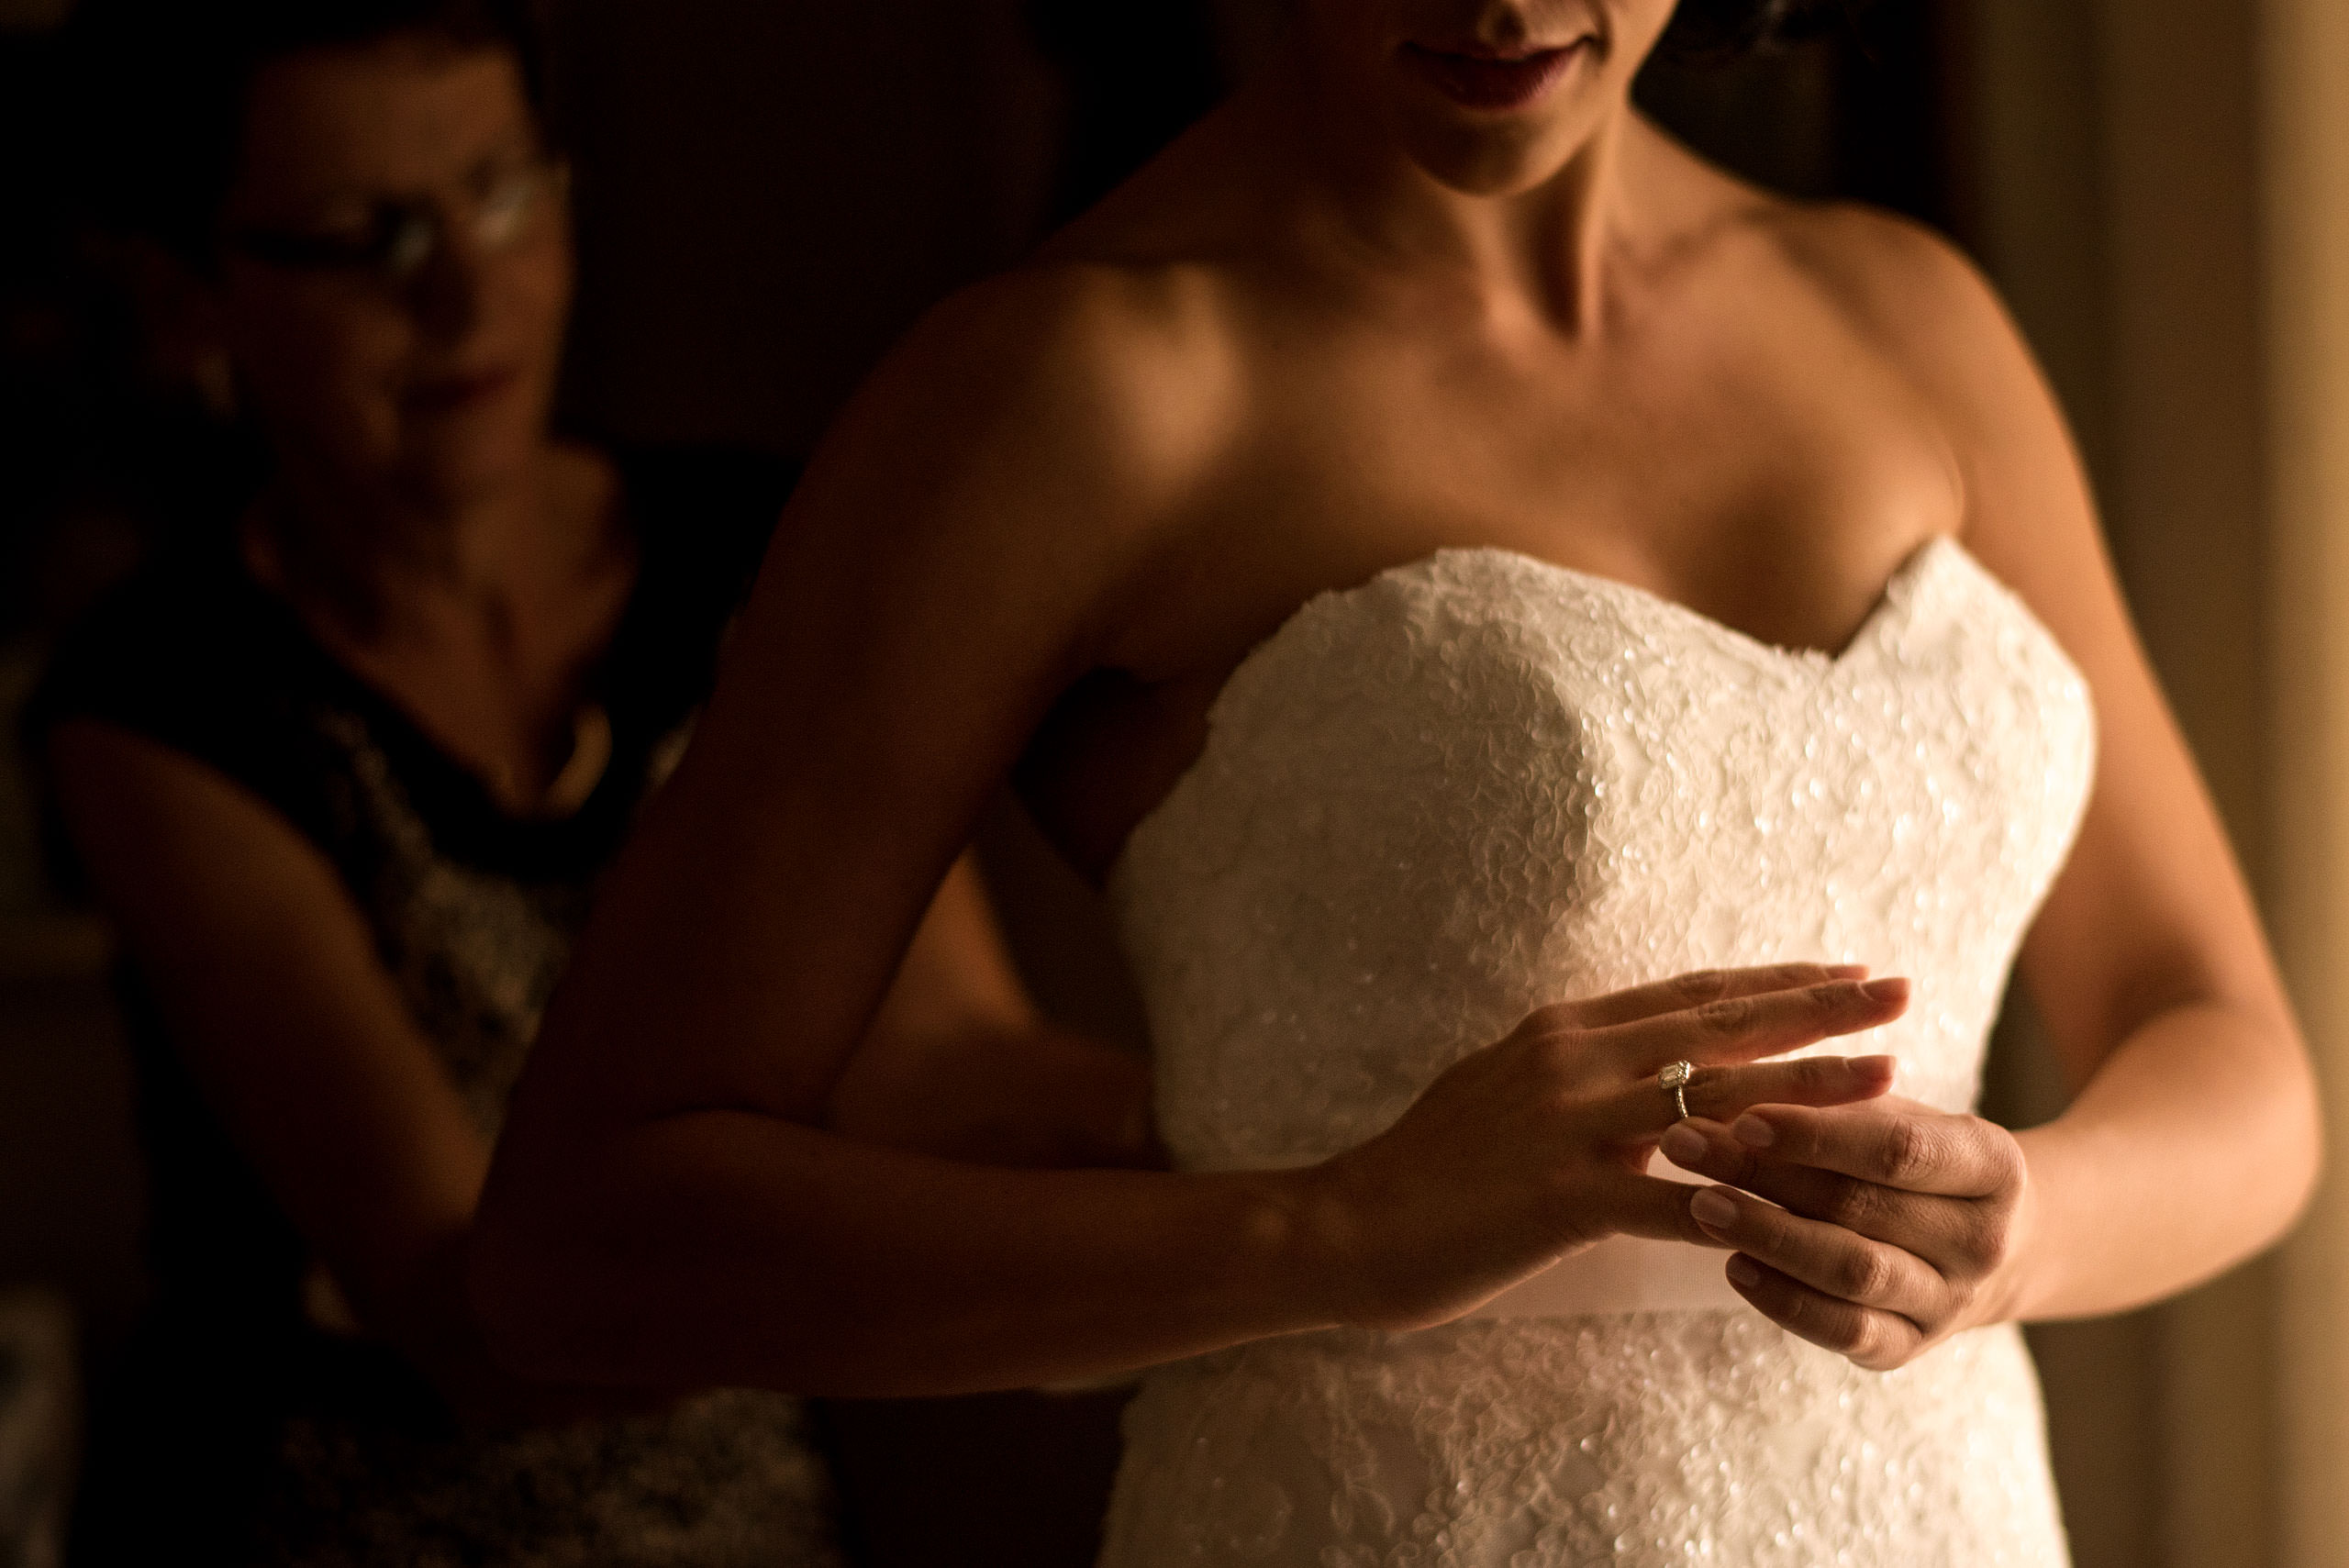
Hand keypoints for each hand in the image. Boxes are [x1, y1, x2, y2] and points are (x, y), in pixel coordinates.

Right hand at [1297, 964, 1908, 1331]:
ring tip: (1889, 1077)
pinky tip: (1802, 1211)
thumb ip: (1571, 1070)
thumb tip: (1630, 1057)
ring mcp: (1568, 1126)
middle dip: (1819, 1008)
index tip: (1847, 971)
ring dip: (1809, 1089)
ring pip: (1715, 1099)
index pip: (1693, 996)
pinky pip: (1669, 1201)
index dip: (1776, 982)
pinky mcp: (1561, 1197)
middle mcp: (1574, 1061)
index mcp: (1564, 1032)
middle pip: (1721, 1026)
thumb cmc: (1425, 1168)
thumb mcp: (1498, 1087)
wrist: (1347, 1222)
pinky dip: (1737, 1205)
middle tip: (1900, 990)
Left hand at [1660, 1096, 2031, 1369]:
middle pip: (1862, 1207)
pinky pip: (1844, 1331)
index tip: (1742, 1114)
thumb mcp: (1900, 1114)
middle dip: (1765, 1175)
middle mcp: (1983, 1241)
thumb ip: (1840, 1101)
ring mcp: (1950, 1302)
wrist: (1992, 1244)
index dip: (1816, 1134)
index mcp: (1994, 1166)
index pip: (1899, 1149)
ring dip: (1767, 1236)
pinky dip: (1786, 1302)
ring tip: (1699, 1203)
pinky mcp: (1910, 1347)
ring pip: (1852, 1273)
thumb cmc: (1920, 1157)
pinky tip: (1734, 1266)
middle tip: (1685, 1144)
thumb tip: (1743, 1086)